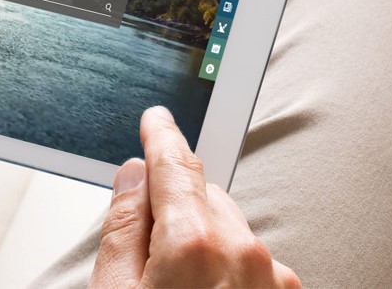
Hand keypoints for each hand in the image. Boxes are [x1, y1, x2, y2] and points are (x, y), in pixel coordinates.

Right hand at [91, 107, 299, 287]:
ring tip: (176, 285)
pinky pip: (250, 259)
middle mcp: (241, 254)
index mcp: (193, 244)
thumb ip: (122, 228)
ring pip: (227, 228)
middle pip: (201, 198)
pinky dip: (228, 267)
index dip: (161, 137)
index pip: (173, 166)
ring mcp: (269, 277)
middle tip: (144, 250)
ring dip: (203, 241)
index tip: (157, 119)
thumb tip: (133, 178)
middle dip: (174, 208)